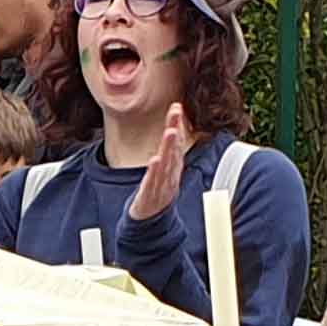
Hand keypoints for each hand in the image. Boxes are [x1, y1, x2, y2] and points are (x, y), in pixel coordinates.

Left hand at [126, 102, 194, 225]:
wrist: (150, 218)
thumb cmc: (159, 189)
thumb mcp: (166, 167)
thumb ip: (171, 147)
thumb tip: (175, 124)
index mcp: (172, 166)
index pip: (175, 142)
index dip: (176, 124)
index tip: (176, 106)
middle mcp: (169, 173)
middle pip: (173, 149)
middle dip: (175, 130)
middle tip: (176, 112)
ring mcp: (161, 184)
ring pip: (166, 163)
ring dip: (169, 148)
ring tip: (170, 132)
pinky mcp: (150, 195)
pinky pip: (153, 181)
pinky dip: (155, 171)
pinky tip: (155, 160)